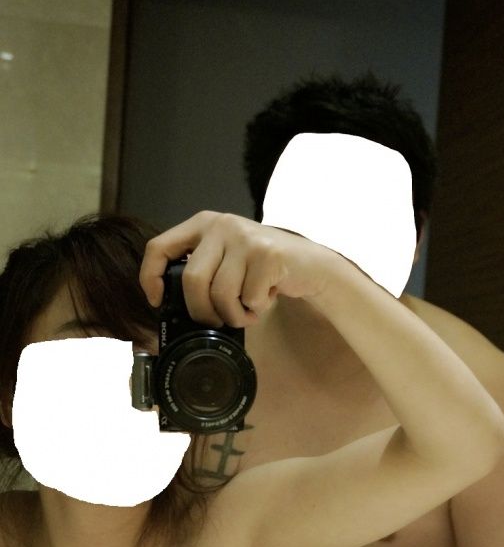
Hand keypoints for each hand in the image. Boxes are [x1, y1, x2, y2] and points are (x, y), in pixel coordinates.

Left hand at [139, 211, 332, 326]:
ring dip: (233, 315)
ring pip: (221, 294)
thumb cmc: (262, 269)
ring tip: (246, 312)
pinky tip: (266, 300)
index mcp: (203, 224)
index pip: (160, 248)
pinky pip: (249, 298)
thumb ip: (200, 269)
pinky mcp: (268, 254)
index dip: (151, 278)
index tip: (158, 301)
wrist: (309, 265)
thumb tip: (169, 304)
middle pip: (192, 281)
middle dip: (202, 312)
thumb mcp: (225, 259)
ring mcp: (245, 238)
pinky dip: (256, 310)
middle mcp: (221, 225)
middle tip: (216, 322)